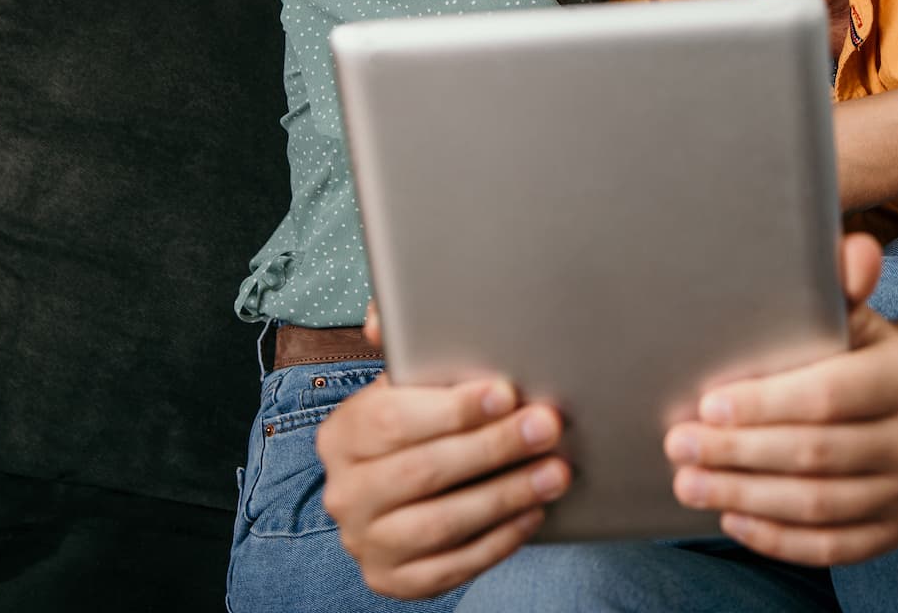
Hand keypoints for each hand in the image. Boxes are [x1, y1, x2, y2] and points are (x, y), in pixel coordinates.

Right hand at [317, 301, 568, 598]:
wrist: (393, 500)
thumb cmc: (414, 427)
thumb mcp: (404, 385)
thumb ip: (402, 344)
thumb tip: (380, 318)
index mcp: (342, 435)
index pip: (391, 420)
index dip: (452, 409)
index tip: (506, 393)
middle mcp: (345, 492)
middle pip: (422, 471)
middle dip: (493, 447)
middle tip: (547, 427)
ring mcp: (366, 542)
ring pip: (441, 523)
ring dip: (506, 496)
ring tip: (555, 473)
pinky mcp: (392, 579)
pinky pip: (451, 567)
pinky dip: (497, 541)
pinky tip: (533, 514)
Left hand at [662, 234, 897, 566]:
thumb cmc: (851, 352)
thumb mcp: (847, 314)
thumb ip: (841, 281)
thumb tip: (855, 251)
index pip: (827, 396)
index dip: (763, 405)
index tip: (706, 405)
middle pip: (816, 455)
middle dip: (738, 453)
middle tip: (679, 446)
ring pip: (819, 506)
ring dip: (745, 496)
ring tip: (689, 483)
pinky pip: (834, 546)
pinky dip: (779, 537)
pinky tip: (733, 517)